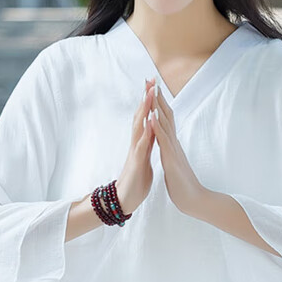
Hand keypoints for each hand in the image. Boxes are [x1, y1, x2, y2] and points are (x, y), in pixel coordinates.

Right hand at [115, 78, 155, 214]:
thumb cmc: (135, 183)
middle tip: (150, 80)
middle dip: (146, 98)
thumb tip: (151, 136)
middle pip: (141, 117)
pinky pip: (141, 146)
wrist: (126, 201)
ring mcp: (135, 152)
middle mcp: (137, 144)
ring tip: (149, 93)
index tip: (155, 86)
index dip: (150, 103)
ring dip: (144, 110)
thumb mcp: (144, 160)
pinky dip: (145, 133)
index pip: (146, 118)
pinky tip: (149, 122)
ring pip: (139, 127)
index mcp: (142, 144)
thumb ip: (146, 147)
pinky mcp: (136, 163)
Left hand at [148, 81, 207, 214]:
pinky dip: (157, 127)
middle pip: (166, 116)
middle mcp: (174, 144)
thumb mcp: (175, 164)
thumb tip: (170, 145)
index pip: (165, 120)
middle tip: (153, 80)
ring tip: (152, 90)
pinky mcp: (171, 159)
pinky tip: (153, 115)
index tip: (153, 89)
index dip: (159, 104)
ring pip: (165, 124)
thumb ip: (172, 152)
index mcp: (172, 145)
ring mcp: (173, 150)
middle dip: (159, 98)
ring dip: (158, 106)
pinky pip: (163, 140)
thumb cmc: (184, 185)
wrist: (195, 200)